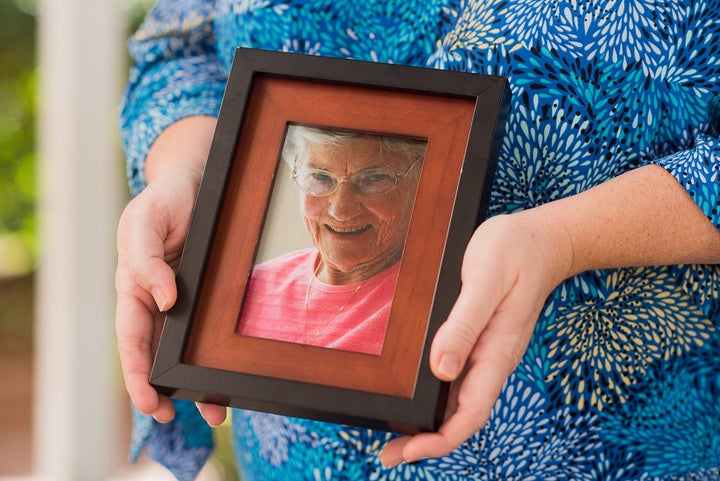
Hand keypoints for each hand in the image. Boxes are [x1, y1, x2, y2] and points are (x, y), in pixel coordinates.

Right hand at [115, 166, 223, 422]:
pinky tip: (229, 372)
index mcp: (132, 288)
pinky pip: (206, 329)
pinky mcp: (205, 294)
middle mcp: (155, 300)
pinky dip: (214, 354)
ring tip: (219, 410)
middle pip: (160, 355)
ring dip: (198, 380)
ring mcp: (181, 300)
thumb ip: (145, 260)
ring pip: (184, 349)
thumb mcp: (145, 222)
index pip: (132, 340)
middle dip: (171, 390)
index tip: (151, 403)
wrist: (193, 181)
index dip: (138, 375)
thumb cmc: (162, 200)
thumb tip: (163, 301)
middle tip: (194, 416)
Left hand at [380, 208, 571, 466]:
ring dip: (429, 421)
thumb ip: (465, 323)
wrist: (541, 239)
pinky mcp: (480, 339)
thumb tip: (441, 369)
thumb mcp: (486, 280)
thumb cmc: (515, 252)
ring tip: (394, 432)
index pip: (470, 413)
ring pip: (458, 399)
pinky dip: (435, 394)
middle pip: (461, 415)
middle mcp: (492, 360)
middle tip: (389, 453)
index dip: (440, 440)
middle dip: (427, 439)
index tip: (409, 452)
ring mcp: (487, 352)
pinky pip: (458, 377)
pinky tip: (416, 392)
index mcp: (497, 353)